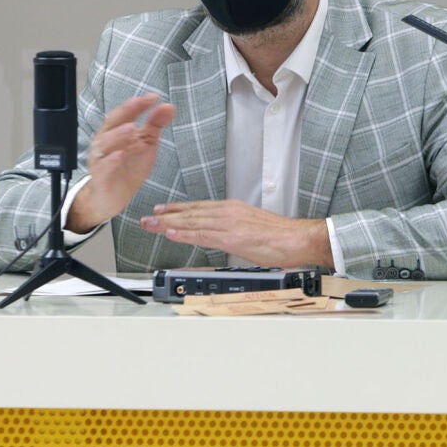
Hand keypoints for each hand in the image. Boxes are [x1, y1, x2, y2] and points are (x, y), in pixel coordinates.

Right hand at [67, 95, 173, 232]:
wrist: (113, 197)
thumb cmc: (128, 166)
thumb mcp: (146, 144)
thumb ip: (155, 125)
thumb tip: (168, 106)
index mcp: (116, 131)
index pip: (125, 113)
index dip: (137, 104)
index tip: (153, 97)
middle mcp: (105, 142)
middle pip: (112, 123)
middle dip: (126, 112)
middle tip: (139, 103)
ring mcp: (101, 158)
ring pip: (105, 143)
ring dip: (118, 134)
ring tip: (132, 128)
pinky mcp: (100, 176)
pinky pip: (103, 167)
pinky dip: (111, 160)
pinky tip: (120, 154)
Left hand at [140, 200, 333, 268]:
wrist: (298, 239)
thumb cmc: (281, 237)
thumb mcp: (253, 227)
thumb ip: (235, 230)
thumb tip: (224, 237)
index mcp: (233, 209)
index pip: (199, 208)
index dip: (178, 210)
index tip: (162, 211)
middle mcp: (228, 213)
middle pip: (191, 213)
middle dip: (167, 216)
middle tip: (148, 218)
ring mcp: (229, 224)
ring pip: (193, 222)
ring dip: (169, 224)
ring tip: (152, 225)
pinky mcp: (233, 238)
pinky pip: (204, 235)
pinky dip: (186, 234)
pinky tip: (172, 234)